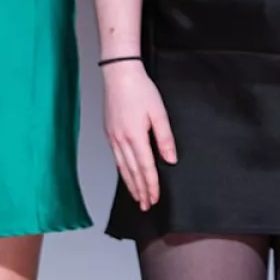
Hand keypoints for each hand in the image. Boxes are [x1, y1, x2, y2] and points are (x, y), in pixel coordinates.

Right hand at [104, 60, 176, 209]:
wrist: (118, 73)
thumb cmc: (140, 90)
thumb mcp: (159, 113)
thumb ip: (165, 139)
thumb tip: (170, 160)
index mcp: (135, 136)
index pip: (146, 168)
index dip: (151, 186)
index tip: (155, 199)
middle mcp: (121, 139)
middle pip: (132, 172)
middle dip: (139, 190)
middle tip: (145, 206)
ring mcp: (112, 136)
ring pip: (122, 166)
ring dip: (130, 183)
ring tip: (136, 196)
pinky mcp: (109, 131)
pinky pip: (116, 157)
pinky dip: (122, 170)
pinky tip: (126, 174)